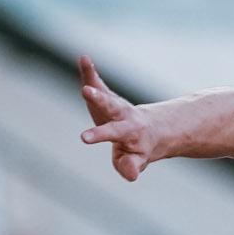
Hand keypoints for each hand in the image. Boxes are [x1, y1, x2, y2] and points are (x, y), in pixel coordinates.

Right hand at [77, 56, 156, 181]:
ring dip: (93, 79)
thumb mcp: (137, 161)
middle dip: (99, 99)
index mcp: (130, 131)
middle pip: (111, 105)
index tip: (82, 138)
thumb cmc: (139, 148)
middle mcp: (123, 114)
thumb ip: (131, 166)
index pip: (113, 133)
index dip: (99, 135)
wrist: (150, 129)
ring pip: (104, 91)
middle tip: (85, 91)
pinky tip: (83, 58)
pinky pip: (98, 82)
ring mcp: (115, 104)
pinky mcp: (106, 96)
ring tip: (84, 62)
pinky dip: (90, 71)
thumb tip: (131, 176)